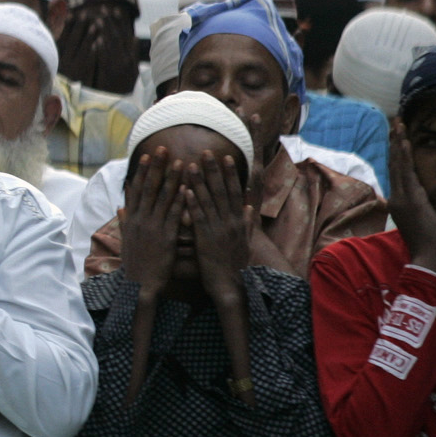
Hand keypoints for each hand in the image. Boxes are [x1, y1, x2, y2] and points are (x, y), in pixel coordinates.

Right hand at [118, 147, 181, 297]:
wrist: (139, 285)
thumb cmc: (135, 264)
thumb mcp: (126, 241)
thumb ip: (124, 222)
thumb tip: (120, 208)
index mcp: (131, 220)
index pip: (136, 190)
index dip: (142, 172)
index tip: (147, 156)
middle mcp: (141, 220)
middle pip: (149, 188)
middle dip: (156, 167)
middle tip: (162, 149)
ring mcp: (153, 227)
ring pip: (163, 198)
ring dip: (172, 178)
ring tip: (180, 161)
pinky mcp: (166, 237)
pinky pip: (174, 215)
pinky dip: (180, 200)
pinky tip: (188, 188)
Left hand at [188, 149, 253, 304]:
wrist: (231, 285)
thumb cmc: (235, 264)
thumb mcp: (244, 242)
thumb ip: (247, 224)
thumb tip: (250, 209)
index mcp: (239, 221)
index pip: (236, 192)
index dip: (231, 174)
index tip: (226, 157)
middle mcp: (230, 222)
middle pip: (222, 191)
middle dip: (214, 170)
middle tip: (207, 152)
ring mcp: (218, 229)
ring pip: (208, 201)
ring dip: (200, 181)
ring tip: (191, 164)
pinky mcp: (206, 239)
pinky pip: (198, 218)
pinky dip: (192, 203)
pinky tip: (185, 190)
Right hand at [387, 120, 435, 274]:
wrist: (427, 258)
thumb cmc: (430, 243)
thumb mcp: (423, 221)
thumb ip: (421, 208)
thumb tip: (424, 201)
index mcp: (402, 201)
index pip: (399, 172)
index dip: (398, 153)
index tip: (400, 137)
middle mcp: (398, 196)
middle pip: (394, 163)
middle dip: (395, 142)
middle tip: (396, 122)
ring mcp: (401, 197)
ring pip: (398, 164)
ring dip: (398, 143)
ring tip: (398, 125)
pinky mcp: (409, 199)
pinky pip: (406, 173)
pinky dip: (404, 156)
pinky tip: (405, 142)